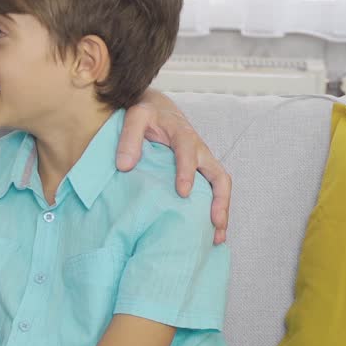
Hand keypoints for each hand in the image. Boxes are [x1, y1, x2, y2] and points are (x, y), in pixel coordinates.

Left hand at [117, 90, 230, 244]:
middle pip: (218, 175)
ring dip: (222, 211)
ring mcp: (203, 162)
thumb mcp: (135, 117)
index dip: (187, 172)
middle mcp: (199, 150)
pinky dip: (215, 210)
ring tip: (216, 237)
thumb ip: (129, 138)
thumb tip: (124, 166)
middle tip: (213, 222)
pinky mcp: (202, 171)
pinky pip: (214, 191)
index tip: (182, 192)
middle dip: (219, 200)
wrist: (158, 107)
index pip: (188, 152)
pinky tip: (210, 232)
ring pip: (220, 187)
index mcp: (182, 134)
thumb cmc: (146, 113)